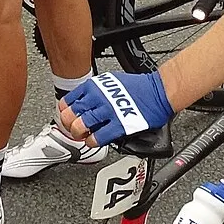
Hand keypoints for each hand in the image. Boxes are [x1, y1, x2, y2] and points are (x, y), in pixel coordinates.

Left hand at [59, 71, 173, 145]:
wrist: (159, 91)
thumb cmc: (139, 86)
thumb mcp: (110, 81)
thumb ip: (95, 91)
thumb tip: (84, 101)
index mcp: (94, 86)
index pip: (68, 101)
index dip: (64, 112)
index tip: (66, 118)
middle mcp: (99, 98)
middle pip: (71, 115)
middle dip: (69, 125)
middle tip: (73, 130)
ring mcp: (109, 112)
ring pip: (81, 127)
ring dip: (79, 135)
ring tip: (84, 136)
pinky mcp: (120, 125)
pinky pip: (99, 137)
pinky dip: (93, 141)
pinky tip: (95, 141)